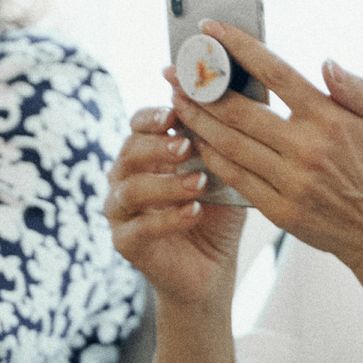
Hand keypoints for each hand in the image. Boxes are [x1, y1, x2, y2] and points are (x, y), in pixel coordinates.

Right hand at [104, 102, 246, 309]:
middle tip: (187, 148)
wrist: (212, 268)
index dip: (154, 116)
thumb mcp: (227, 172)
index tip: (177, 113)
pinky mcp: (125, 243)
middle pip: (129, 151)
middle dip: (158, 147)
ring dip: (166, 184)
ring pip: (130, 190)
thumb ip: (225, 140)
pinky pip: (138, 228)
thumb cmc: (218, 213)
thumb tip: (241, 93)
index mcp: (147, 154)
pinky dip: (167, 219)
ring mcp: (121, 211)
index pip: (138, 124)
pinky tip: (194, 213)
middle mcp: (126, 178)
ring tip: (199, 184)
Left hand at [168, 20, 362, 276]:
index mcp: (329, 120)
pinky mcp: (280, 209)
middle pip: (239, 110)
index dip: (239, 47)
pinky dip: (211, 157)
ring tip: (176, 102)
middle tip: (174, 70)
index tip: (211, 30)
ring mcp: (291, 181)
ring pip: (230, 144)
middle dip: (200, 86)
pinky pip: (235, 178)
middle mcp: (307, 149)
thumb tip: (325, 62)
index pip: (276, 73)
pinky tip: (197, 142)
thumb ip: (354, 89)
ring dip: (197, 120)